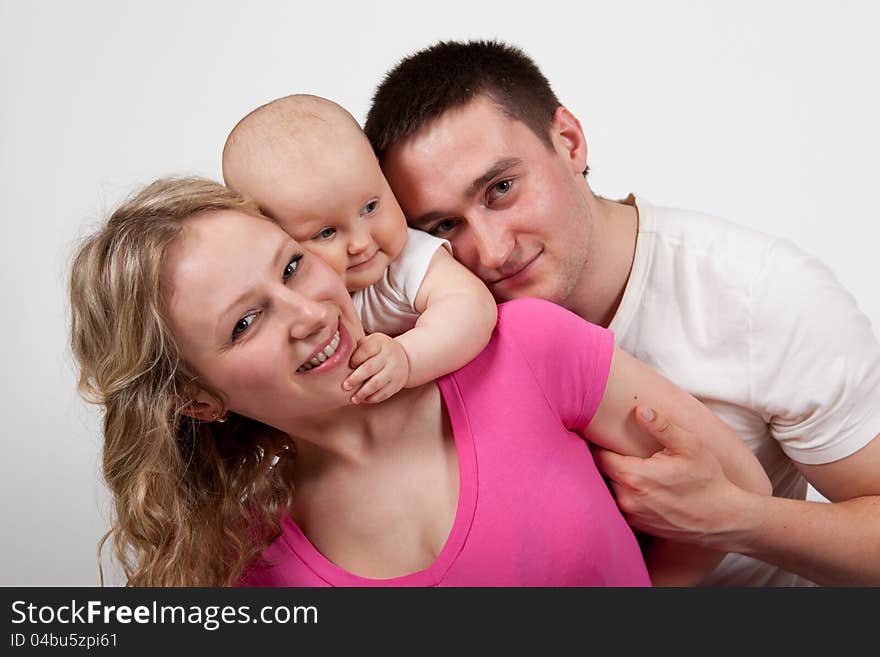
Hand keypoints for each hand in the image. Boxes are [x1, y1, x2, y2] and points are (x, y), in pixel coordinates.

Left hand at [344, 333, 410, 403]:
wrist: (403, 357)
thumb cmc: (378, 350)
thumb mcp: (370, 342)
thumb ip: (357, 347)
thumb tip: (336, 357)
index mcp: (380, 343)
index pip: (365, 351)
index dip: (355, 359)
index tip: (348, 366)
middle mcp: (389, 356)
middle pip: (369, 368)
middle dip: (355, 379)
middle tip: (345, 386)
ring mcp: (395, 370)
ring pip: (377, 383)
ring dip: (363, 393)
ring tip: (353, 399)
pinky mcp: (398, 383)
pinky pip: (384, 393)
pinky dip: (373, 398)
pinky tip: (364, 399)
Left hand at [592, 406, 755, 547]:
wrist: (724, 519)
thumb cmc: (708, 479)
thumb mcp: (689, 446)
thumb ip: (662, 426)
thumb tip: (640, 409)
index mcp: (634, 476)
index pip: (598, 455)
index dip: (600, 442)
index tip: (603, 433)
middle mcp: (627, 499)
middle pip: (601, 473)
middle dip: (606, 459)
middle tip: (614, 446)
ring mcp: (631, 515)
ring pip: (609, 489)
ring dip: (614, 477)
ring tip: (628, 464)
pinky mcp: (638, 526)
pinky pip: (620, 503)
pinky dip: (624, 493)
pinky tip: (640, 484)